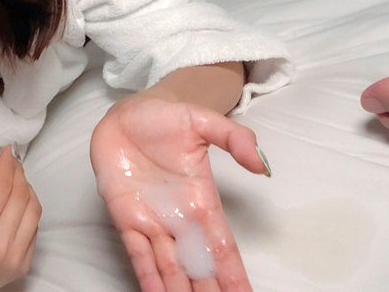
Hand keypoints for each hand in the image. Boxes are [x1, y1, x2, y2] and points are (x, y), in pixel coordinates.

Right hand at [0, 145, 41, 290]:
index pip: (1, 188)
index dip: (7, 164)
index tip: (8, 150)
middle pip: (20, 195)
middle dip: (18, 172)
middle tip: (12, 161)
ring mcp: (14, 257)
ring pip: (33, 209)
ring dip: (28, 188)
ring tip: (17, 179)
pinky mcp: (24, 264)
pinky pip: (35, 228)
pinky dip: (30, 209)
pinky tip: (19, 201)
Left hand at [90, 94, 268, 291]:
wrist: (125, 114)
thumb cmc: (164, 118)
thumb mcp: (203, 121)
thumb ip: (235, 139)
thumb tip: (263, 166)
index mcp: (202, 201)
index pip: (222, 246)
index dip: (233, 274)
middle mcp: (179, 218)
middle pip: (198, 265)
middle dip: (209, 290)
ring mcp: (152, 221)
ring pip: (169, 267)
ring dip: (180, 290)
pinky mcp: (125, 218)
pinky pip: (137, 253)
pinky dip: (147, 277)